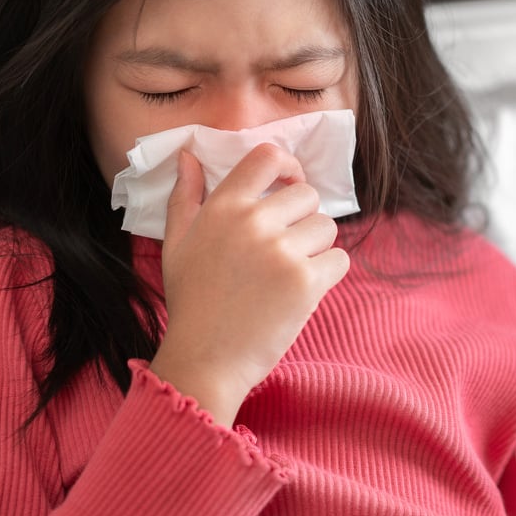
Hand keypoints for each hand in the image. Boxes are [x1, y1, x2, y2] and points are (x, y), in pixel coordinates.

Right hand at [148, 144, 349, 425]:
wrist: (205, 360)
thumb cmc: (191, 302)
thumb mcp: (176, 244)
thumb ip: (185, 196)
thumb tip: (189, 155)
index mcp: (223, 207)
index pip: (268, 157)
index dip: (288, 165)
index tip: (289, 184)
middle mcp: (253, 222)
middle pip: (306, 194)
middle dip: (302, 217)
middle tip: (283, 247)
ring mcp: (281, 252)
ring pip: (327, 226)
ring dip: (316, 246)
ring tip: (289, 272)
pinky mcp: (306, 282)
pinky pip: (339, 259)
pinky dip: (328, 273)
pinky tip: (302, 290)